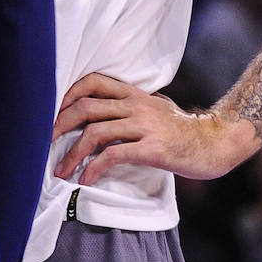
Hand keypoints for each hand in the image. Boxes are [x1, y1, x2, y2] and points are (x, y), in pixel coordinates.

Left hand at [51, 73, 257, 183]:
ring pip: (95, 133)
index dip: (68, 93)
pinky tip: (86, 179)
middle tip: (46, 141)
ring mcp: (144, 125)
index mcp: (134, 93)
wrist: (216, 142)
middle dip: (61, 124)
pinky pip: (114, 156)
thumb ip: (131, 105)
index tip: (53, 111)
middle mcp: (135, 105)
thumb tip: (103, 111)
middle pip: (86, 107)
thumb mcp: (155, 107)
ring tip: (61, 170)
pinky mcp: (152, 148)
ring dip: (73, 153)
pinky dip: (94, 168)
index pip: (92, 81)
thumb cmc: (183, 128)